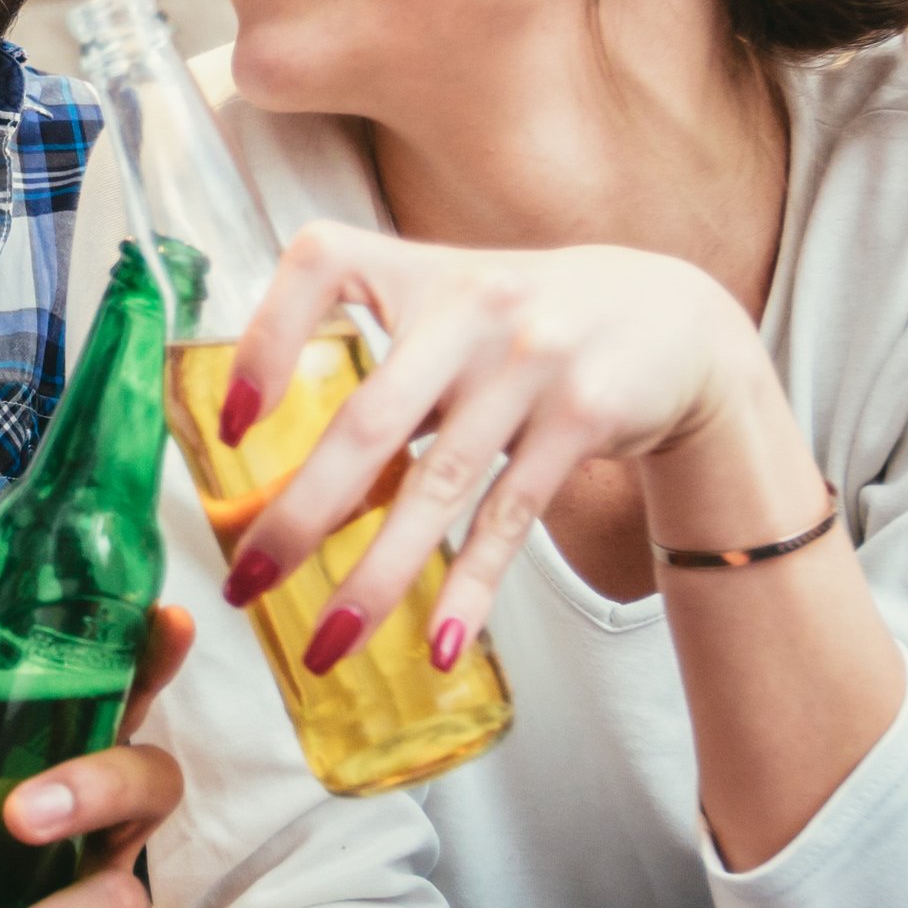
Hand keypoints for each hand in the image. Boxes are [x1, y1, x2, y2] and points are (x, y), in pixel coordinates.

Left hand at [214, 224, 808, 661]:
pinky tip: (438, 644)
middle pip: (369, 422)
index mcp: (421, 270)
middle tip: (245, 582)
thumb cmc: (533, 324)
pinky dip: (471, 587)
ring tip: (326, 643)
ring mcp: (532, 361)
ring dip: (376, 576)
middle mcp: (472, 307)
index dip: (263, 338)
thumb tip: (277, 495)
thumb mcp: (456, 314)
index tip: (230, 425)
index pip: (320, 264)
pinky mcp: (583, 415)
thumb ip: (383, 379)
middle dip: (300, 514)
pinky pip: (510, 518)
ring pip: (437, 487)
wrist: (678, 321)